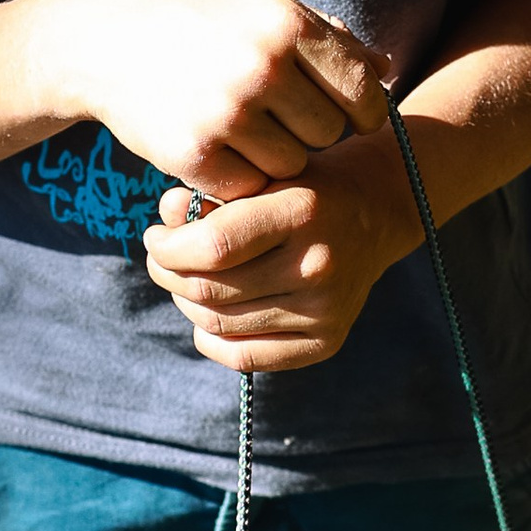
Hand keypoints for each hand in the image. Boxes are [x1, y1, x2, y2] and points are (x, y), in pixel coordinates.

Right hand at [46, 0, 388, 198]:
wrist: (100, 40)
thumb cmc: (194, 19)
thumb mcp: (260, 5)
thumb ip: (327, 36)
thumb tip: (387, 67)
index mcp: (287, 23)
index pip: (364, 89)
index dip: (364, 110)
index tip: (350, 115)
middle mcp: (262, 66)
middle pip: (330, 133)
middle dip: (311, 130)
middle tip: (277, 116)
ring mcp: (227, 113)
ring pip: (293, 166)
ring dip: (276, 156)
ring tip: (244, 127)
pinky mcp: (195, 154)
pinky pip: (249, 186)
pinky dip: (238, 175)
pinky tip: (217, 145)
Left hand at [143, 139, 413, 371]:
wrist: (375, 213)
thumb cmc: (303, 187)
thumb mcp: (261, 173)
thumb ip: (211, 194)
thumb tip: (167, 218)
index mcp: (303, 211)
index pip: (214, 247)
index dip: (169, 248)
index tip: (156, 237)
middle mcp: (318, 265)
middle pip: (211, 289)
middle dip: (168, 274)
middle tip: (162, 259)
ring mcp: (325, 310)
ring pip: (219, 324)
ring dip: (186, 302)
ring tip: (186, 280)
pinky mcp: (326, 342)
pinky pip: (243, 357)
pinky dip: (210, 338)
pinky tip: (207, 312)